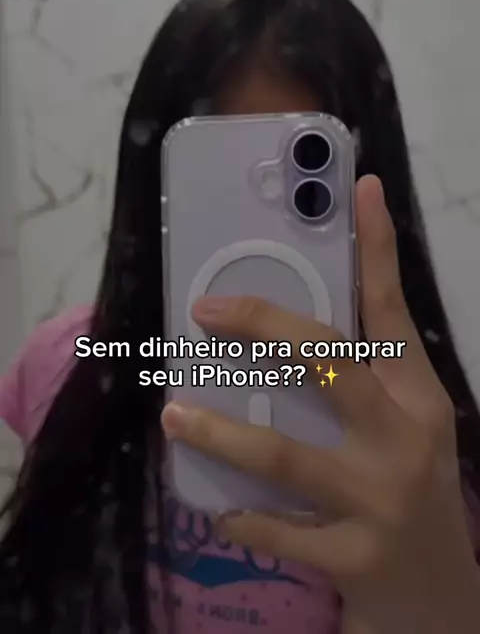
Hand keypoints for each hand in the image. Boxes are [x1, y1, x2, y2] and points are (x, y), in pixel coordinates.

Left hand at [161, 176, 479, 633]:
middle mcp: (406, 438)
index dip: (377, 248)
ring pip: (287, 455)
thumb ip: (356, 384)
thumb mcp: (398, 429)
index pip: (393, 310)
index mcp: (419, 397)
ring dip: (223, 434)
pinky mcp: (355, 558)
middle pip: (330, 364)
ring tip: (175, 414)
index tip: (359, 189)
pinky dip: (240, 517)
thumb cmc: (408, 492)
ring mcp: (382, 499)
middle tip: (205, 310)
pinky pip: (277, 530)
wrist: (440, 601)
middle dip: (265, 328)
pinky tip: (217, 510)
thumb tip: (276, 333)